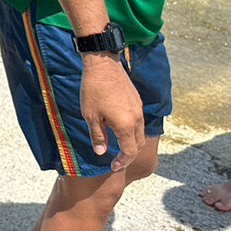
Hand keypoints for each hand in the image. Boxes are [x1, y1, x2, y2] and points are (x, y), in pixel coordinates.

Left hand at [78, 55, 143, 170]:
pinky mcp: (136, 100)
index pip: (130, 151)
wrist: (103, 64)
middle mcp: (136, 118)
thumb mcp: (91, 116)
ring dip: (132, 143)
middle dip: (129, 155)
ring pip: (140, 133)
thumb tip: (101, 152)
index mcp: (126, 125)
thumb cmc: (93, 90)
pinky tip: (121, 129)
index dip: (122, 161)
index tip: (113, 166)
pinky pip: (138, 121)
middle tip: (117, 160)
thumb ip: (98, 136)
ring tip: (119, 147)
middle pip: (138, 144)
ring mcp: (138, 108)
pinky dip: (132, 131)